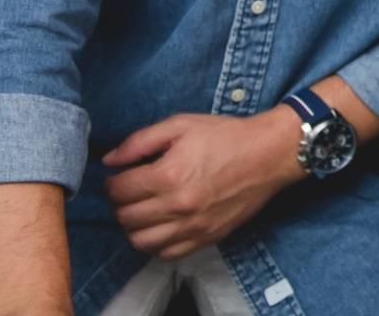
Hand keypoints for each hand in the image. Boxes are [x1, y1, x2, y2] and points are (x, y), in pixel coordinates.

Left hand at [101, 109, 304, 258]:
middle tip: (133, 191)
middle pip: (125, 218)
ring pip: (140, 241)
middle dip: (121, 203)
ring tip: (145, 209)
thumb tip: (109, 161)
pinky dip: (156, 243)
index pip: (118, 191)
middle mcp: (178, 205)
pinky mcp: (207, 237)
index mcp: (168, 175)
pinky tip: (162, 225)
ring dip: (135, 226)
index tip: (122, 176)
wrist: (270, 154)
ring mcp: (193, 226)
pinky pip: (166, 253)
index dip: (113, 182)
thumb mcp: (181, 125)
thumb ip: (139, 141)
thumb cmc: (226, 136)